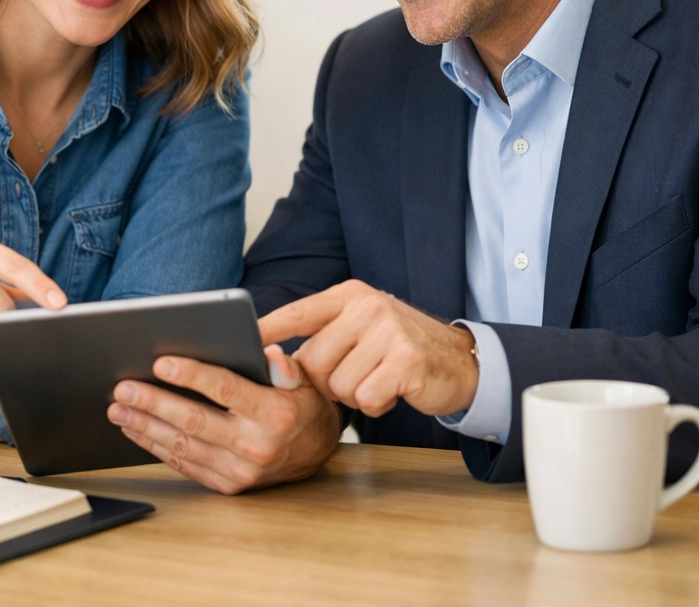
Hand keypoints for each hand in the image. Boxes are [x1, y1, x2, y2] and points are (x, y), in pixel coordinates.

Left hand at [106, 345, 340, 494]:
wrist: (315, 453)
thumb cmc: (300, 405)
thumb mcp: (303, 380)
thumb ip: (285, 367)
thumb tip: (268, 354)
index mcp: (273, 413)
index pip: (225, 389)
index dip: (191, 375)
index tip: (160, 362)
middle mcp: (256, 445)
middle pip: (194, 421)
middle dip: (154, 403)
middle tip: (123, 388)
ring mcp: (240, 470)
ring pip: (184, 446)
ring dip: (146, 427)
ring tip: (118, 409)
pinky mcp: (228, 486)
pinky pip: (186, 465)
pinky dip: (157, 448)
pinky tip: (137, 431)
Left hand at [261, 279, 477, 417]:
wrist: (460, 362)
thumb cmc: (399, 349)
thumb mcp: (361, 329)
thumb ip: (323, 338)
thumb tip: (276, 364)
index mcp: (349, 294)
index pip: (297, 312)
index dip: (266, 329)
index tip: (238, 342)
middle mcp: (366, 306)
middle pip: (313, 360)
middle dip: (327, 381)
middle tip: (357, 374)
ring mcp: (387, 331)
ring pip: (337, 385)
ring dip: (355, 394)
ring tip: (378, 379)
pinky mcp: (405, 360)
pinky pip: (366, 398)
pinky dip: (376, 404)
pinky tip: (393, 390)